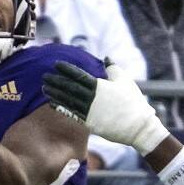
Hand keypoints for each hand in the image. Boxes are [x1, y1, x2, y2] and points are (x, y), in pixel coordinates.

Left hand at [43, 61, 170, 152]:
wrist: (138, 126)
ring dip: (55, 94)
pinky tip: (53, 103)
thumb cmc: (133, 101)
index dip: (66, 69)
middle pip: (69, 88)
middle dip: (56, 81)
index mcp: (100, 86)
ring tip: (45, 88)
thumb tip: (106, 58)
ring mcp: (90, 112)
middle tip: (45, 76)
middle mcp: (92, 98)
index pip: (78, 75)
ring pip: (68, 101)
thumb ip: (113, 68)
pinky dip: (62, 107)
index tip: (56, 65)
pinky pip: (72, 113)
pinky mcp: (90, 123)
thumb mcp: (125, 80)